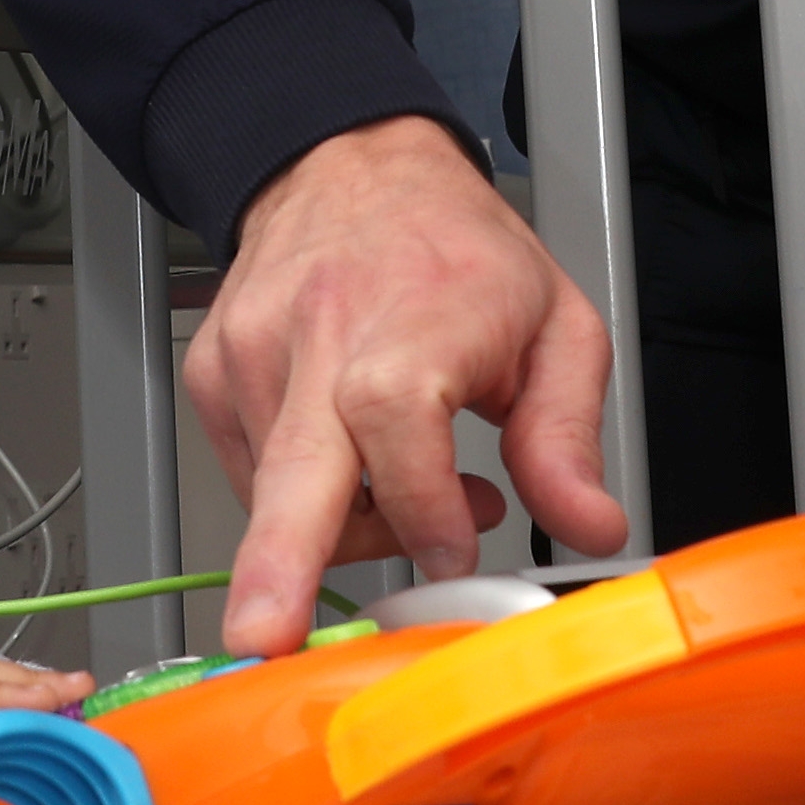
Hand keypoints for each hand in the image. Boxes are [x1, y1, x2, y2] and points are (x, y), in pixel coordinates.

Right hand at [197, 117, 629, 655]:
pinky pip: (253, 480)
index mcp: (415, 314)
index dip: (421, 503)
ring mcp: (255, 357)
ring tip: (407, 483)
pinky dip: (306, 501)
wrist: (348, 166)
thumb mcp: (555, 324)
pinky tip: (354, 463)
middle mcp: (322, 333)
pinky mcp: (216, 380)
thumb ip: (568, 436)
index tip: (455, 550)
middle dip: (276, 565)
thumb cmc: (454, 247)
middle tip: (264, 638)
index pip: (396, 421)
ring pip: (281, 498)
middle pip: (294, 467)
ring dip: (346, 529)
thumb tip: (589, 526)